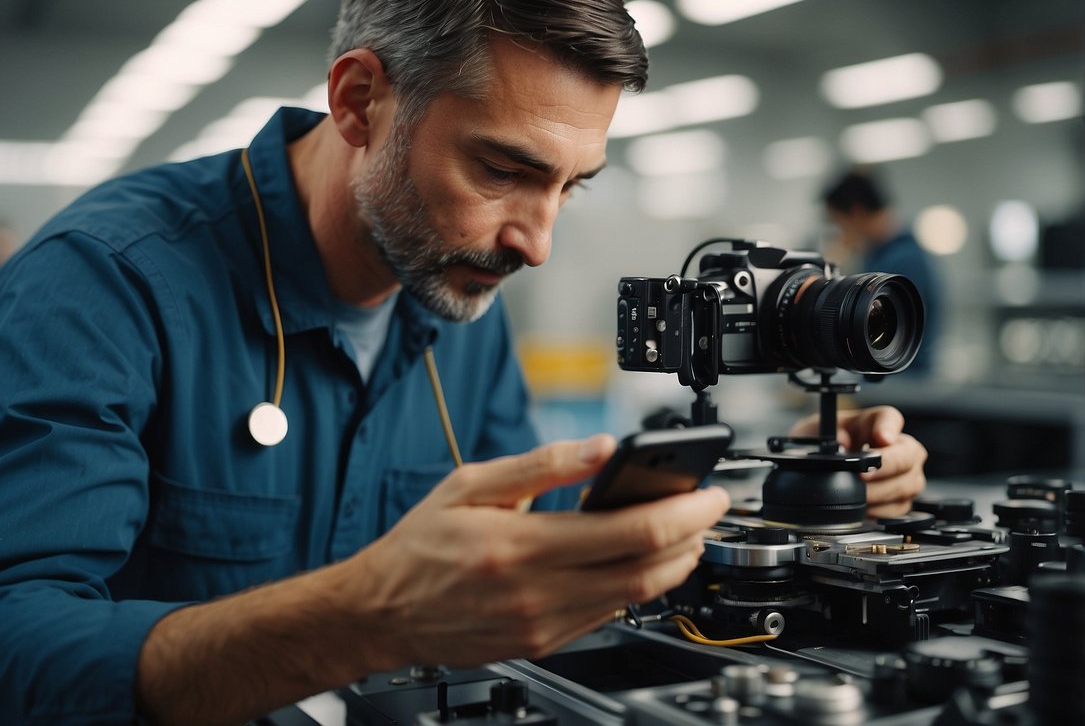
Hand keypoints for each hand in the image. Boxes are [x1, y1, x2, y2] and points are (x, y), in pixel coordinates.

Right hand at [346, 435, 729, 668]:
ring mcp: (543, 624)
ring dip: (671, 566)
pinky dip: (633, 586)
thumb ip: (543, 464)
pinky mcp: (543, 642)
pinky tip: (637, 561)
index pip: (629, 532)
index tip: (707, 493)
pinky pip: (606, 615)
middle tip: (707, 512)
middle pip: (646, 571)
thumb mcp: (471, 484)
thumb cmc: (420, 545)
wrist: (383, 611)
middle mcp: (538, 592)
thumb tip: (602, 447)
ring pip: (633, 599)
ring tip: (683, 534)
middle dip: (692, 539)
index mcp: (521, 545)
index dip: (683, 512)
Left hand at [790, 405, 926, 517]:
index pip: (890, 418)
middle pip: (909, 454)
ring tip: (857, 494)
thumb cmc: (822, 447)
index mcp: (874, 423)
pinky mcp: (901, 499)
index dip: (889, 428)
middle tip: (863, 475)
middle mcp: (897, 447)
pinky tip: (863, 507)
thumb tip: (843, 442)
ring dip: (880, 492)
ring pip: (908, 484)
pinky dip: (879, 509)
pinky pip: (899, 507)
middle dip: (887, 467)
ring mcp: (905, 474)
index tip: (882, 437)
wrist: (816, 472)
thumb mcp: (816, 434)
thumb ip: (830, 434)